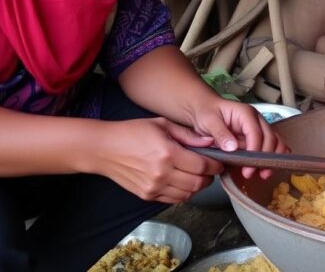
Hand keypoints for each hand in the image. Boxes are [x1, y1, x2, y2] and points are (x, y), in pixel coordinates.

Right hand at [95, 118, 222, 202]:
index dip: (215, 165)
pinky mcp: (148, 195)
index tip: (219, 162)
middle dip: (209, 177)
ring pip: (188, 195)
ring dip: (197, 187)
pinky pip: (174, 200)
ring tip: (198, 176)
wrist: (104, 148)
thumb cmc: (132, 132)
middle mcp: (162, 173)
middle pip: (198, 183)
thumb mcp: (161, 124)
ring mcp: (154, 187)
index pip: (202, 165)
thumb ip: (188, 135)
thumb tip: (211, 141)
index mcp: (168, 153)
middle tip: (211, 170)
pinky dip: (183, 193)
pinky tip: (183, 182)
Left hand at [186, 97, 287, 178]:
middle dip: (264, 158)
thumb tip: (233, 148)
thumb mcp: (209, 120)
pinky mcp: (257, 137)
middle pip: (269, 138)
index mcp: (245, 113)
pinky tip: (267, 168)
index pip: (256, 133)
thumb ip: (220, 133)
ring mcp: (258, 128)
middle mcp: (256, 120)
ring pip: (274, 142)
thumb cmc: (206, 112)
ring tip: (263, 174)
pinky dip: (272, 157)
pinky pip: (271, 146)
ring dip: (272, 159)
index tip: (247, 167)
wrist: (203, 109)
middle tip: (251, 173)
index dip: (254, 151)